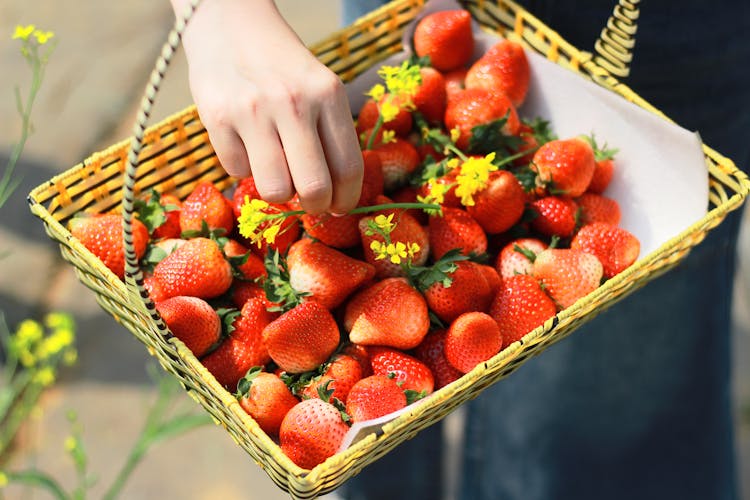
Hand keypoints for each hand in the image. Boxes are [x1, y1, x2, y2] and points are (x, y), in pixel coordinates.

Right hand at [172, 0, 362, 213]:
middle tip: (309, 201)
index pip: (348, 168)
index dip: (346, 199)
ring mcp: (253, 111)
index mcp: (328, 95)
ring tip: (276, 170)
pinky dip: (243, 166)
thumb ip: (329, 134)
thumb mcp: (319, 88)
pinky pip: (237, 171)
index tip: (339, 206)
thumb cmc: (282, 67)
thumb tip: (336, 197)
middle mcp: (294, 102)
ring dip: (278, 191)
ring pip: (275, 190)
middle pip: (314, 188)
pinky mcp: (218, 118)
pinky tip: (245, 142)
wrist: (229, 21)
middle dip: (315, 206)